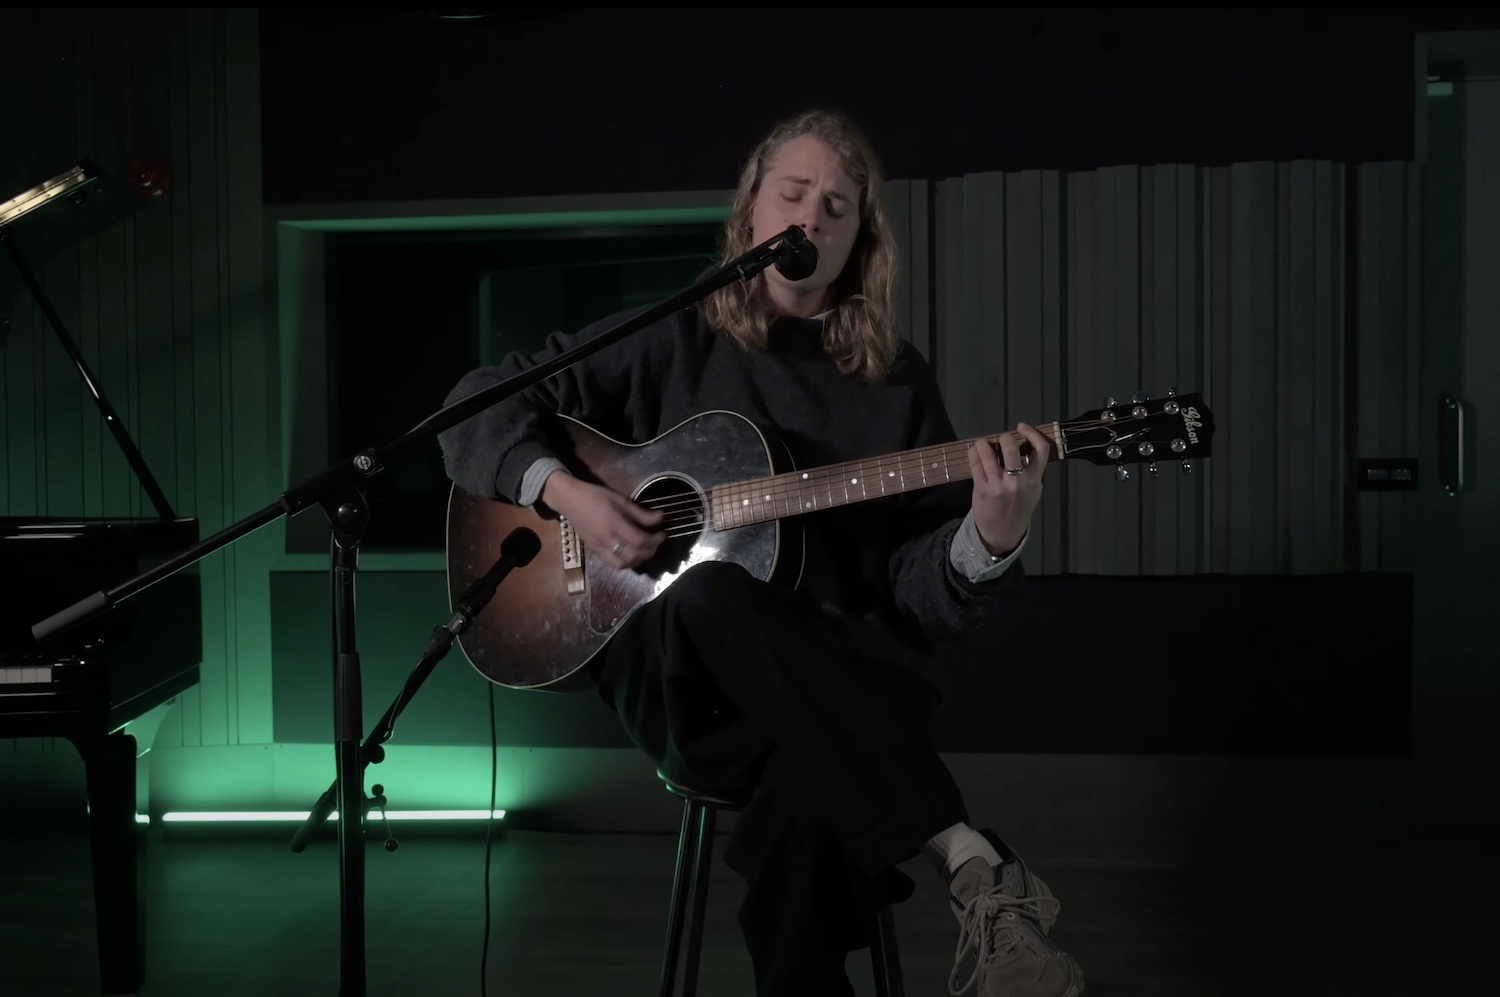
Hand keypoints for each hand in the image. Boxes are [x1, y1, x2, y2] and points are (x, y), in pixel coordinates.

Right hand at [542, 471, 664, 569]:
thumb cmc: (596, 496)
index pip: (639, 540)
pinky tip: (633, 553)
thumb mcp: (620, 499)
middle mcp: (606, 539)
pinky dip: (627, 562)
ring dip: (639, 560)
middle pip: (633, 555)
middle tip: (657, 542)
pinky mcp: (594, 551)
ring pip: (623, 564)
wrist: (569, 500)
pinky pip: (613, 563)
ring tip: (646, 550)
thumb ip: (641, 513)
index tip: (663, 534)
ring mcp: (599, 547)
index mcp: (613, 523)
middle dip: (650, 551)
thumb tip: (661, 518)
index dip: (655, 540)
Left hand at [967, 422, 1051, 555]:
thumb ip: (1032, 470)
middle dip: (1004, 437)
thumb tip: (1023, 445)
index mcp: (1035, 480)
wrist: (1002, 533)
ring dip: (984, 443)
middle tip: (1000, 440)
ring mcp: (999, 485)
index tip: (1021, 427)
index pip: (1041, 449)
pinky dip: (974, 452)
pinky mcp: (982, 489)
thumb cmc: (1018, 508)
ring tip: (983, 445)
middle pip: (1011, 446)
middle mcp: (1018, 481)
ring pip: (988, 451)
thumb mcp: (1034, 490)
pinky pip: (975, 462)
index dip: (1032, 432)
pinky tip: (975, 452)